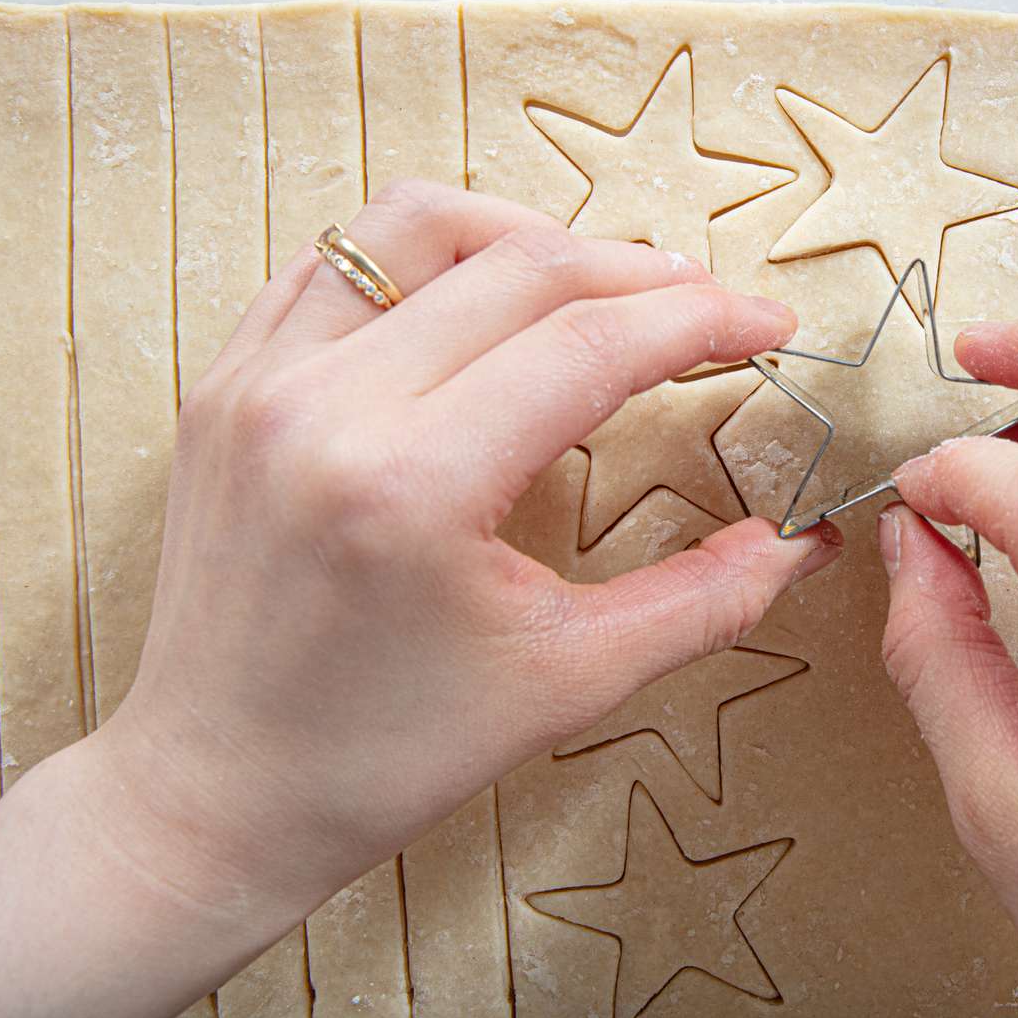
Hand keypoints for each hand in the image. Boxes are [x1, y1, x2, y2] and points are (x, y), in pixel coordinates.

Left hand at [0, 180, 840, 1017]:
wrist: (216, 793)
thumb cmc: (384, 754)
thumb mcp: (568, 682)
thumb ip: (704, 600)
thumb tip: (801, 542)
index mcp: (411, 485)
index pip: (590, 343)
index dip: (703, 321)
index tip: (767, 326)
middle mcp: (323, 406)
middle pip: (522, 267)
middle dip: (642, 274)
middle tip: (709, 309)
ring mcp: (258, 382)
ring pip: (416, 224)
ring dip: (529, 235)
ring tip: (597, 285)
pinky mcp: (226, 383)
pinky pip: (336, 260)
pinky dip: (425, 257)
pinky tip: (478, 298)